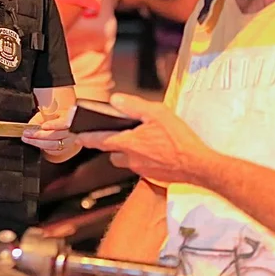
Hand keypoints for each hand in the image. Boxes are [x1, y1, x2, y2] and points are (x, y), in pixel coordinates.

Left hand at [22, 104, 80, 161]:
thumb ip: (39, 118)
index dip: (53, 125)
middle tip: (27, 133)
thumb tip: (30, 125)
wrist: (64, 128)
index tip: (43, 126)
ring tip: (27, 139)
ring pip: (53, 145)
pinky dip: (42, 147)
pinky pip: (52, 151)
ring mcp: (69, 143)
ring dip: (38, 142)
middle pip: (56, 135)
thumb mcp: (47, 114)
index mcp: (68, 119)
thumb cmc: (55, 119)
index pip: (63, 123)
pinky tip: (33, 142)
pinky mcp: (64, 150)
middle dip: (40, 134)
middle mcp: (71, 132)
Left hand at [74, 93, 213, 185]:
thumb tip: (115, 100)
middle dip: (111, 145)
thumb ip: (133, 105)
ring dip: (128, 151)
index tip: (77, 137)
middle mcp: (131, 158)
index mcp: (128, 143)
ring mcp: (141, 169)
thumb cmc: (179, 140)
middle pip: (112, 153)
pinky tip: (156, 150)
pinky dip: (143, 158)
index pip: (99, 140)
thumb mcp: (157, 113)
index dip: (86, 138)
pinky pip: (141, 165)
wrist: (198, 165)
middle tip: (115, 135)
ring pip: (126, 160)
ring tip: (141, 140)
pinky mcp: (152, 175)